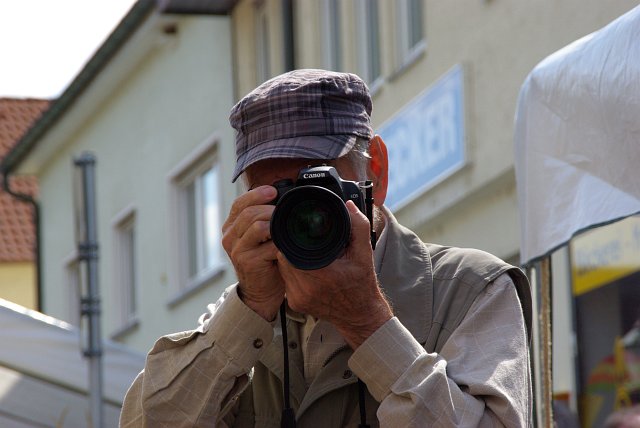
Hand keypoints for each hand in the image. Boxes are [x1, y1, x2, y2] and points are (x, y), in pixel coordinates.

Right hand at [222, 185, 283, 320]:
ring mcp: (236, 249)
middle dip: (270, 209)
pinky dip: (280, 242)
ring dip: (275, 223)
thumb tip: (282, 199)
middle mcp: (229, 237)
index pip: (240, 203)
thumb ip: (264, 220)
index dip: (256, 194)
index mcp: (231, 227)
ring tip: (286, 228)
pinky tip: (286, 245)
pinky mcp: (246, 261)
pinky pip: (267, 244)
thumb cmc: (265, 262)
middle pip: (249, 212)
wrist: (261, 292)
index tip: (273, 190)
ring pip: (256, 225)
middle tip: (285, 212)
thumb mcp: (260, 237)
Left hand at [277, 201, 392, 348]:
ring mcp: (297, 298)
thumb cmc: (362, 285)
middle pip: (283, 257)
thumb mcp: (364, 253)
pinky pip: (286, 280)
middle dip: (292, 247)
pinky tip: (305, 268)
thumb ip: (358, 226)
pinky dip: (292, 271)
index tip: (298, 230)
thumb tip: (348, 205)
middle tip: (303, 240)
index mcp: (321, 275)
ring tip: (305, 253)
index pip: (290, 249)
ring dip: (290, 258)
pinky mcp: (294, 303)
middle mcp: (305, 289)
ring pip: (282, 268)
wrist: (360, 315)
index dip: (292, 237)